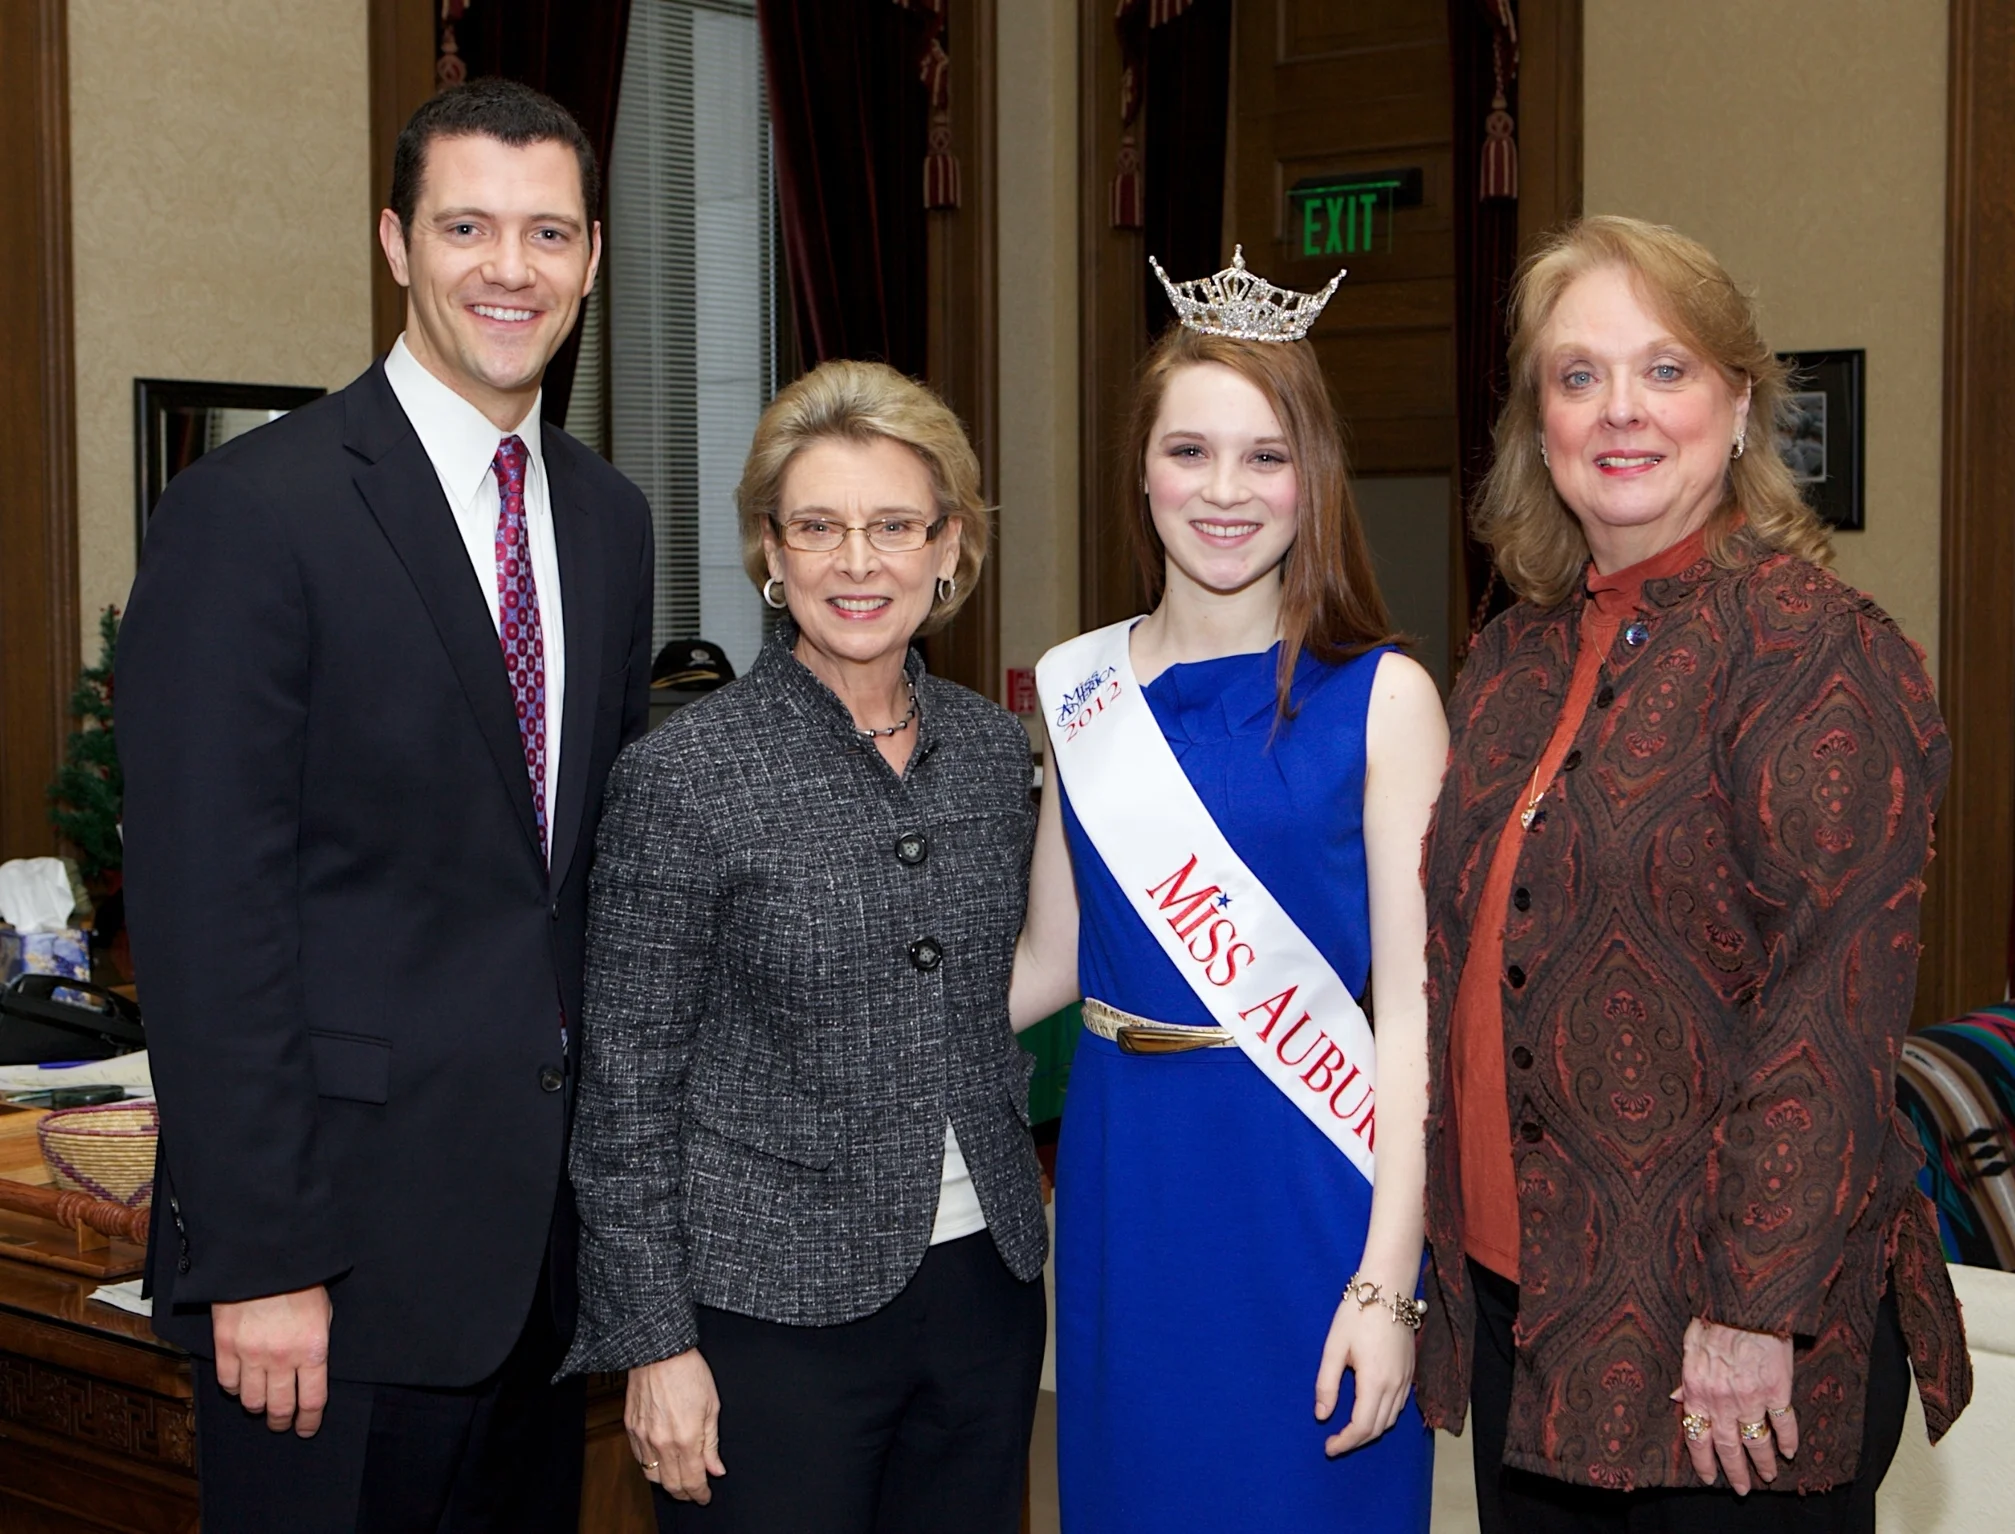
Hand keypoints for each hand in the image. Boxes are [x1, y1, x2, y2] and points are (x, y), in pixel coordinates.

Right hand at [211, 1286, 332, 1436]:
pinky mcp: (226, 1347)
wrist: (263, 1257)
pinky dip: (234, 1387)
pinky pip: (228, 1382)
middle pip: (280, 1407)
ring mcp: (251, 1355)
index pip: (313, 1400)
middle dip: (282, 1421)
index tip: (306, 1428)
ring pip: (251, 1400)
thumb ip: (316, 1343)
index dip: (309, 1421)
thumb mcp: (323, 1311)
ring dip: (257, 1406)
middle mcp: (282, 1358)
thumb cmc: (300, 1279)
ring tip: (261, 1404)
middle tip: (282, 1423)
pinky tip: (240, 1383)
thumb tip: (311, 1367)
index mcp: (312, 1349)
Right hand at [627, 1351, 725, 1503]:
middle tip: (694, 1492)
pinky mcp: (630, 1428)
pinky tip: (661, 1461)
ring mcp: (643, 1437)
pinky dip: (650, 1466)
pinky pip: (639, 1458)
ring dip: (666, 1483)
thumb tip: (716, 1468)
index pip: (693, 1481)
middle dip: (685, 1494)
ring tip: (678, 1479)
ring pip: (652, 1476)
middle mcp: (662, 1443)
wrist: (659, 1352)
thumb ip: (712, 1442)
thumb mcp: (712, 1406)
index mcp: (686, 1438)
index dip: (700, 1494)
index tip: (705, 1496)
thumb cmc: (688, 1371)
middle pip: (671, 1485)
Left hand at [1315, 1289, 1416, 1455]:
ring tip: (1348, 1430)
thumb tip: (1322, 1416)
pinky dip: (1383, 1415)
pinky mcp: (1410, 1370)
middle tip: (1334, 1442)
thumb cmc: (1357, 1314)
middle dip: (1356, 1441)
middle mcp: (1395, 1385)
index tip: (1328, 1448)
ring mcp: (1406, 1378)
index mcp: (1375, 1382)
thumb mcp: (1334, 1347)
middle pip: (1378, 1428)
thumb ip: (1327, 1384)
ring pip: (1391, 1418)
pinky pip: (1399, 1405)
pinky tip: (1368, 1409)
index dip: (1345, 1442)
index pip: (1362, 1427)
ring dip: (1371, 1430)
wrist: (1389, 1288)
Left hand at [1672, 1317, 1797, 1493]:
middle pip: (1728, 1447)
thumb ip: (1684, 1379)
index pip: (1697, 1436)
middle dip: (1735, 1472)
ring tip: (1767, 1476)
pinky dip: (1788, 1440)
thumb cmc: (1712, 1320)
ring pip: (1757, 1441)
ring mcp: (1751, 1397)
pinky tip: (1790, 1451)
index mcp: (1697, 1390)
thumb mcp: (1688, 1348)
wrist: (1742, 1303)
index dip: (1703, 1461)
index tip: (1709, 1478)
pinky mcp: (1778, 1390)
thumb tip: (1676, 1399)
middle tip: (1741, 1489)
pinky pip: (1784, 1423)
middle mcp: (1722, 1400)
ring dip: (1762, 1462)